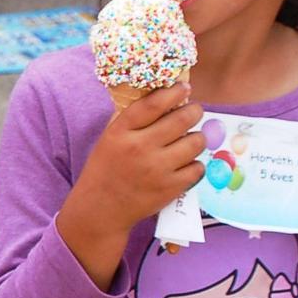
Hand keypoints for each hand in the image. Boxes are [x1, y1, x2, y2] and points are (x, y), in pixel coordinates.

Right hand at [67, 83, 204, 237]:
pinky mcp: (170, 188)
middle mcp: (139, 148)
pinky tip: (184, 164)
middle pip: (182, 119)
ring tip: (188, 141)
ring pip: (196, 142)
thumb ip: (133, 120)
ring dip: (196, 138)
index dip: (174, 92)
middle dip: (193, 112)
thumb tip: (165, 97)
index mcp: (121, 132)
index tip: (183, 88)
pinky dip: (194, 164)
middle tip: (193, 112)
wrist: (100, 209)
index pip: (154, 104)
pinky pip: (198, 168)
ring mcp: (157, 169)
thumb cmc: (106, 169)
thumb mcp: (110, 138)